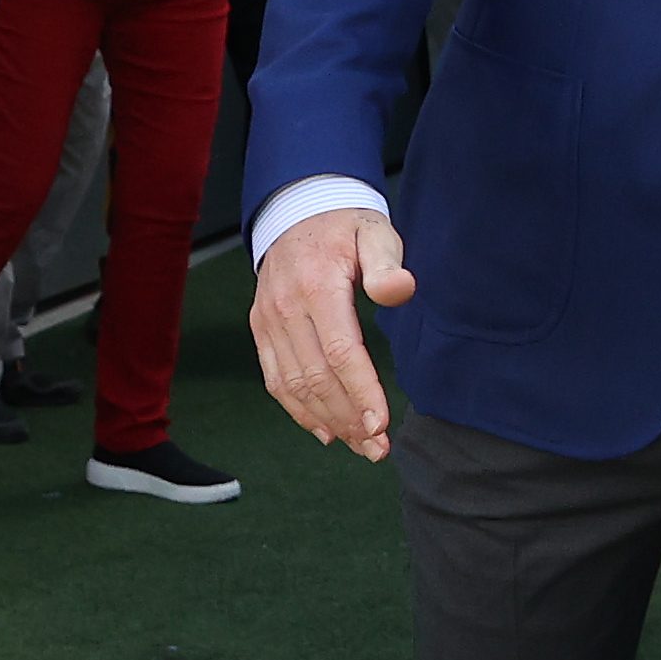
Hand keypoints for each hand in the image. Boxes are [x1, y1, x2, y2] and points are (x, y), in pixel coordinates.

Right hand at [250, 208, 415, 459]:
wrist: (296, 211)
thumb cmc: (345, 226)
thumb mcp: (373, 230)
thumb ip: (387, 261)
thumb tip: (400, 289)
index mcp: (317, 284)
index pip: (340, 351)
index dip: (361, 392)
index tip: (382, 424)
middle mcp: (285, 307)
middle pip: (317, 378)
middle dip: (349, 419)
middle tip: (378, 448)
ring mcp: (268, 321)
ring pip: (294, 386)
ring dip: (328, 422)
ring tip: (360, 445)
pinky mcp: (260, 329)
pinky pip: (276, 380)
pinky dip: (299, 411)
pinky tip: (326, 431)